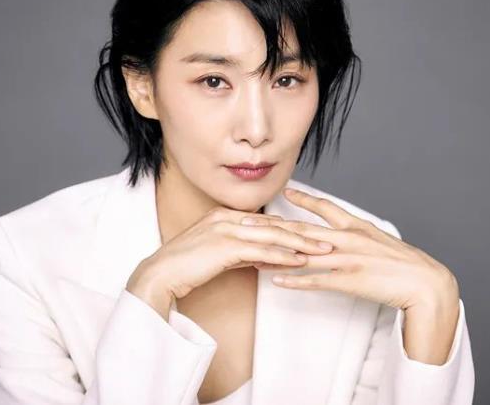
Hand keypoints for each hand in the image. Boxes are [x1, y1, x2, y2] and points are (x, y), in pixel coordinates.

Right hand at [126, 206, 334, 318]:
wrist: (160, 274)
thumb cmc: (186, 267)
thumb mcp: (217, 254)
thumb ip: (241, 251)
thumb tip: (264, 258)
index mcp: (224, 215)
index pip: (267, 221)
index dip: (292, 228)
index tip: (313, 234)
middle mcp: (227, 218)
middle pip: (274, 224)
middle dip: (303, 232)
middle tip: (329, 239)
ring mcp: (226, 230)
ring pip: (272, 235)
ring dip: (300, 243)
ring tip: (323, 250)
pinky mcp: (225, 246)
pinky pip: (261, 251)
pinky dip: (283, 256)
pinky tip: (299, 261)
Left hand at [241, 187, 459, 312]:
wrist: (425, 283)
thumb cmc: (404, 264)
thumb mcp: (380, 240)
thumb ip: (359, 235)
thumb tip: (345, 233)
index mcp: (356, 227)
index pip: (326, 207)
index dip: (304, 198)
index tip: (285, 190)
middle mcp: (348, 239)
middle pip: (302, 229)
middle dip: (272, 225)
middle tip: (247, 220)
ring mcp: (346, 259)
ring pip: (303, 253)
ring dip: (275, 252)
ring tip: (251, 250)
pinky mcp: (348, 280)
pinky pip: (316, 280)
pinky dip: (295, 280)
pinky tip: (277, 279)